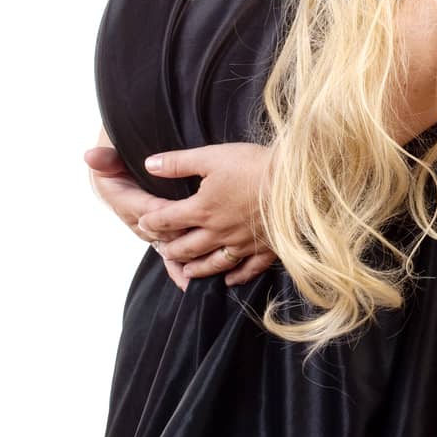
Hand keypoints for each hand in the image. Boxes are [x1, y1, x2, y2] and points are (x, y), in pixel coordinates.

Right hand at [84, 141, 194, 292]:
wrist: (120, 168)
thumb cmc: (120, 159)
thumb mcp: (112, 155)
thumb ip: (106, 157)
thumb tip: (90, 156)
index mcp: (121, 198)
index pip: (143, 208)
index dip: (161, 211)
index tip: (182, 211)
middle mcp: (133, 218)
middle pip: (157, 230)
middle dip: (177, 235)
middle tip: (200, 238)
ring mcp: (146, 229)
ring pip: (163, 245)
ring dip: (179, 256)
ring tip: (196, 271)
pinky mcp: (158, 235)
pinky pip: (167, 254)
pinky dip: (177, 268)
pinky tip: (189, 283)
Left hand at [134, 142, 279, 286]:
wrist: (294, 183)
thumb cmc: (253, 165)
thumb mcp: (211, 156)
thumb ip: (177, 162)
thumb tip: (148, 164)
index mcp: (202, 209)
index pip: (168, 220)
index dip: (152, 222)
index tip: (143, 223)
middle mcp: (218, 232)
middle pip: (187, 247)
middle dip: (171, 249)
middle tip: (163, 251)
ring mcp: (241, 244)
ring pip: (212, 263)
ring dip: (196, 268)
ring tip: (186, 272)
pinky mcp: (264, 249)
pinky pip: (247, 270)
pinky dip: (235, 277)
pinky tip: (229, 280)